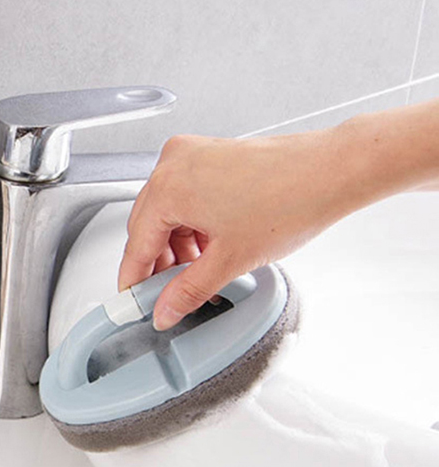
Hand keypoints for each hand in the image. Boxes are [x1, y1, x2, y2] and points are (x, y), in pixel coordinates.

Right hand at [118, 128, 355, 329]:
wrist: (333, 172)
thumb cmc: (291, 201)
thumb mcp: (229, 261)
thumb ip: (187, 292)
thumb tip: (165, 311)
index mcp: (169, 186)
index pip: (136, 245)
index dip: (134, 281)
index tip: (134, 303)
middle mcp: (174, 164)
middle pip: (147, 227)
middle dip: (159, 265)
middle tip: (169, 297)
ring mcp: (192, 156)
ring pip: (167, 214)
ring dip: (177, 248)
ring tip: (199, 275)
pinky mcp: (210, 155)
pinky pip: (185, 197)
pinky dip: (191, 226)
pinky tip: (209, 250)